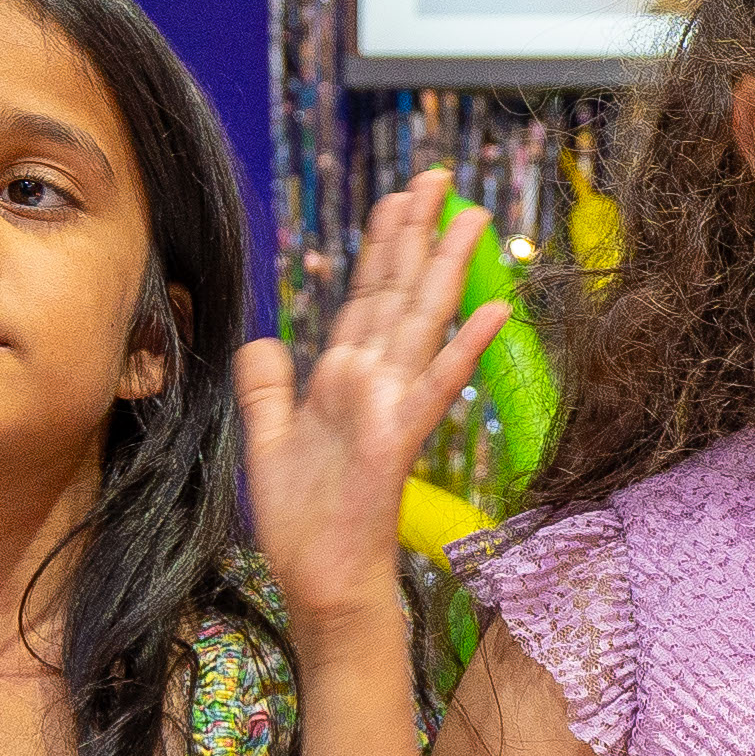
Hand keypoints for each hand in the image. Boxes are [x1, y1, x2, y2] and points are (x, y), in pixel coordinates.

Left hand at [240, 166, 507, 627]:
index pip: (366, 293)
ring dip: (446, 268)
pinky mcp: (397, 438)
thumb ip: (266, 387)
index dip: (382, 241)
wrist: (320, 579)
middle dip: (417, 230)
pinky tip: (491, 311)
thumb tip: (263, 339)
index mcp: (343, 376)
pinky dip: (461, 348)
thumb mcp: (268, 441)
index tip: (398, 193)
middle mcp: (373, 380)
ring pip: (419, 321)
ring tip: (471, 218)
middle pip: (397, 290)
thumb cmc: (303, 522)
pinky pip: (433, 384)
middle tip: (438, 176)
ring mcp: (390, 405)